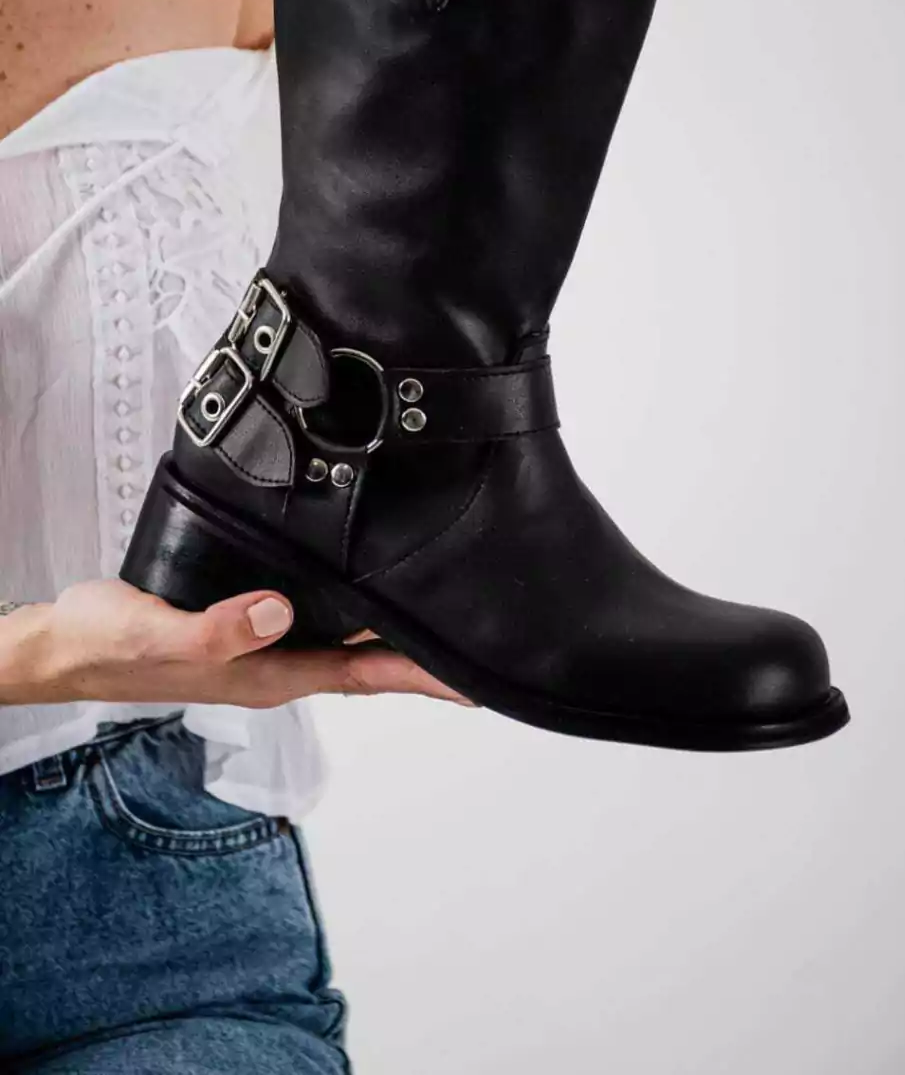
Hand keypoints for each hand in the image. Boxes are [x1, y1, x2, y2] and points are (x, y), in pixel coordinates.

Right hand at [0, 579, 472, 708]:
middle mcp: (277, 664)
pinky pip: (318, 614)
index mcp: (270, 674)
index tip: (478, 676)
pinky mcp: (248, 619)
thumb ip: (218, 629)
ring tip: (444, 605)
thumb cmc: (111, 645)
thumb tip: (278, 612)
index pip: (367, 675)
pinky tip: (365, 581)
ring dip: (394, 627)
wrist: (68, 643)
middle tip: (484, 630)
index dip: (424, 675)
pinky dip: (353, 603)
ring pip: (349, 637)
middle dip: (427, 653)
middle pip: (371, 660)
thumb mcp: (160, 635)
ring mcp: (263, 644)